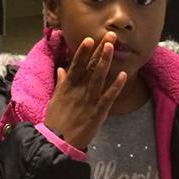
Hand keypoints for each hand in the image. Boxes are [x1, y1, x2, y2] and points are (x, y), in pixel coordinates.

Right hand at [43, 32, 126, 150]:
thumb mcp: (55, 99)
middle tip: (110, 36)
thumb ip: (60, 83)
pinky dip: (115, 86)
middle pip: (91, 67)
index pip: (76, 65)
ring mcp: (88, 100)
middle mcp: (78, 90)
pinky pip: (108, 97)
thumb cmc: (55, 120)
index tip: (90, 39)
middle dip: (100, 50)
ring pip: (99, 77)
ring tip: (112, 47)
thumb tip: (61, 69)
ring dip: (106, 61)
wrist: (57, 142)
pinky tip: (123, 75)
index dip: (83, 52)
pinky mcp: (97, 112)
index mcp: (68, 86)